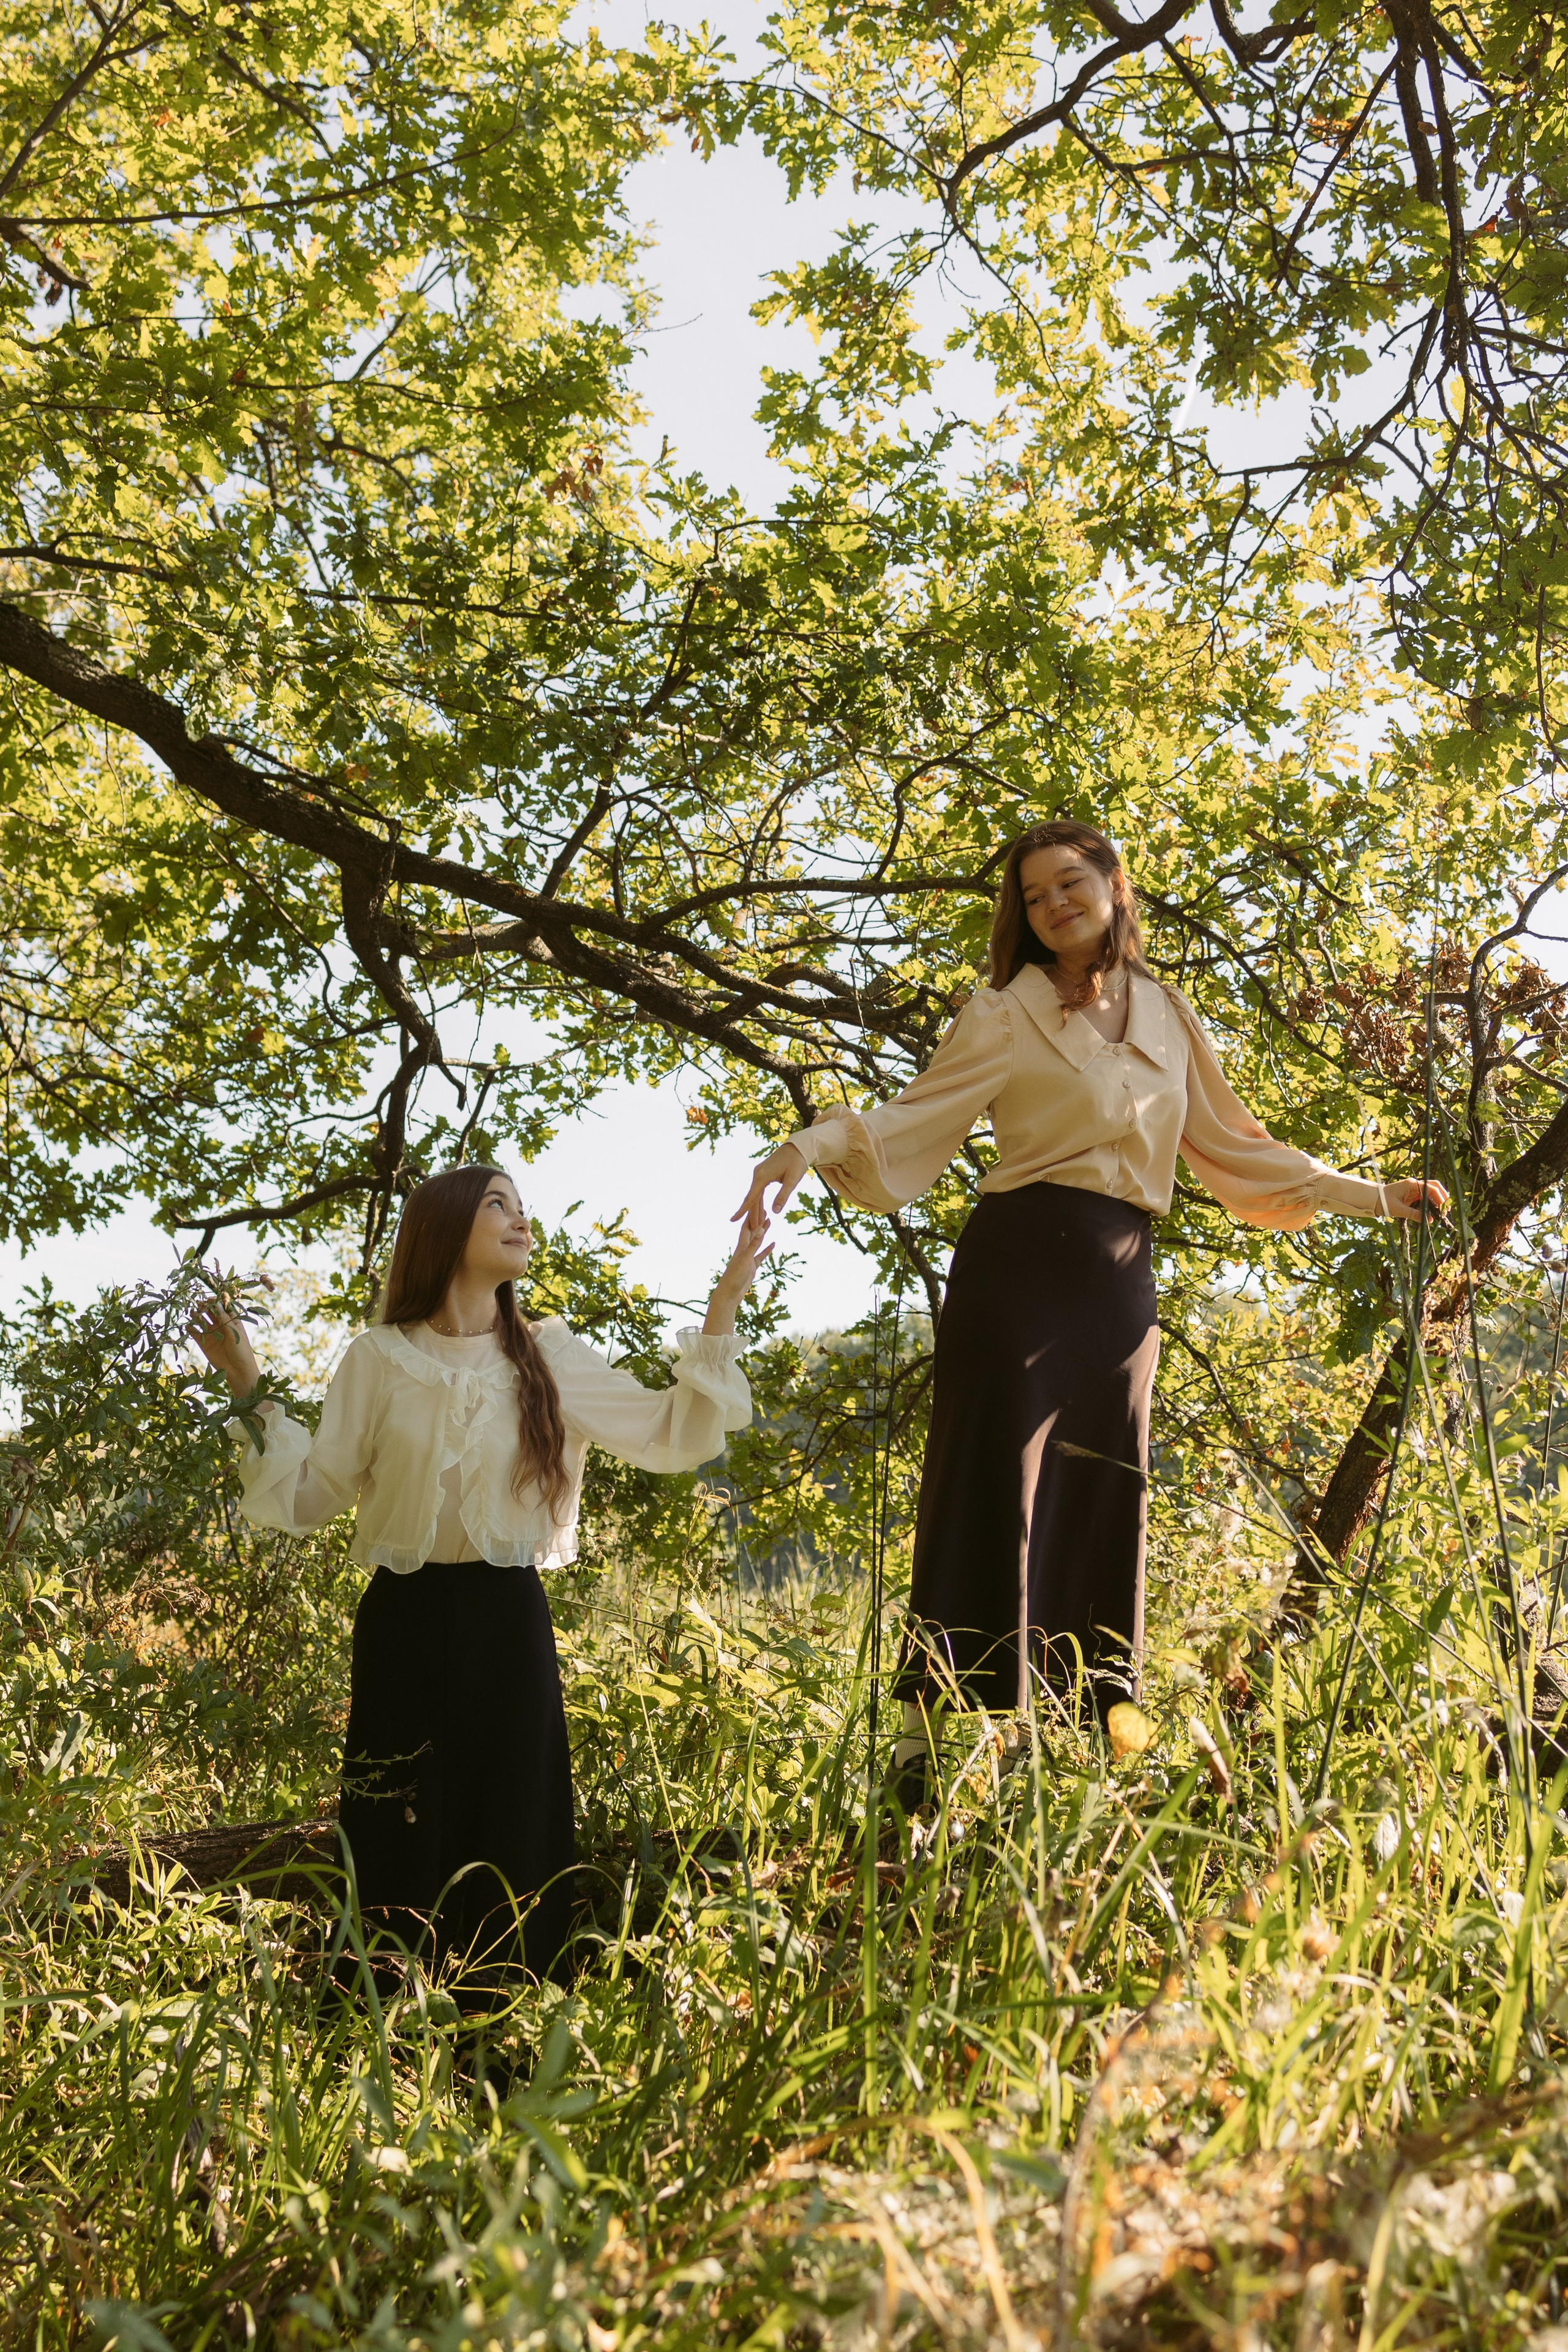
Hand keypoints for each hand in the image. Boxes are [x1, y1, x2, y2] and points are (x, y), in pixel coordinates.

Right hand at [190, 1301, 262, 1396]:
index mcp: (232, 1322)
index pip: (222, 1308)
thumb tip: (216, 1304)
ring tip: (192, 1312)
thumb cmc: (241, 1350)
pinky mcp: (204, 1344)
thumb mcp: (235, 1333)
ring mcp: (212, 1335)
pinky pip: (195, 1334)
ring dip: (196, 1316)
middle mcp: (221, 1326)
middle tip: (198, 1304)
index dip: (216, 1302)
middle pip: (210, 1313)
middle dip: (204, 1308)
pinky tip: (187, 1326)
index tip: (209, 1298)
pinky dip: (190, 1329)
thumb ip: (225, 1319)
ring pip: (202, 1322)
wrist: (238, 1371)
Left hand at [702, 1212, 774, 1334]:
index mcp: (741, 1245)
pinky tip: (773, 1243)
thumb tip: (761, 1228)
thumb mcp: (746, 1258)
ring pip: (758, 1240)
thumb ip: (754, 1244)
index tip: (756, 1201)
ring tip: (770, 1220)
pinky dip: (767, 1248)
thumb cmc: (735, 1277)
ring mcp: (749, 1257)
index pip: (748, 1226)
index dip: (752, 1214)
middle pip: (753, 1230)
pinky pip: (761, 1254)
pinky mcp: (752, 1266)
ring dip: (764, 1231)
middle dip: (758, 1218)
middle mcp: (744, 1249)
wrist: (729, 1293)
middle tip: (765, 1206)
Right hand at [734, 1141, 806, 1230]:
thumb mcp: (793, 1180)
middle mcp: (757, 1174)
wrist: (798, 1147)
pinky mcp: (762, 1173)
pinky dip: (759, 1200)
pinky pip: (758, 1190)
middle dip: (751, 1214)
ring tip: (756, 1224)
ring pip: (754, 1194)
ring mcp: (758, 1173)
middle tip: (752, 1229)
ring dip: (755, 1208)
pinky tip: (760, 1209)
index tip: (732, 1220)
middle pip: (752, 1198)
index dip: (742, 1210)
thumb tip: (774, 1212)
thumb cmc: (797, 1162)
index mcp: (762, 1176)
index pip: (751, 1197)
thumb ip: (783, 1196)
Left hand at [1386, 1177, 1449, 1222]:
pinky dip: (1431, 1202)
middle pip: (1434, 1187)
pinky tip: (1434, 1210)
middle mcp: (1414, 1185)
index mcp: (1411, 1184)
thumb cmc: (1384, 1202)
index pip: (1431, 1188)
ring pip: (1431, 1191)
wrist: (1373, 1199)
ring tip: (1443, 1211)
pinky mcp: (1412, 1194)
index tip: (1443, 1208)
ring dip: (1438, 1200)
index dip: (1439, 1197)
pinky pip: (1425, 1197)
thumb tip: (1429, 1220)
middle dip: (1442, 1196)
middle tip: (1446, 1209)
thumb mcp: (1399, 1210)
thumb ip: (1414, 1214)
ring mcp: (1414, 1189)